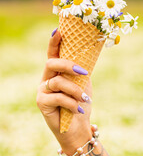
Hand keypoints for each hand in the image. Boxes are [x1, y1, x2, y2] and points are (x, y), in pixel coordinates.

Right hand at [36, 29, 92, 154]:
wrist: (78, 125)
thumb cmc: (80, 101)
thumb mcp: (83, 82)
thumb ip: (81, 69)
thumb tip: (87, 54)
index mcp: (57, 71)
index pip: (53, 53)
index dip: (54, 42)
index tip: (59, 31)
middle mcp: (47, 77)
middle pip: (51, 63)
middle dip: (68, 65)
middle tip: (83, 72)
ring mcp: (42, 89)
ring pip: (58, 82)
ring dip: (75, 90)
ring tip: (85, 98)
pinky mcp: (41, 102)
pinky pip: (58, 97)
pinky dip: (72, 103)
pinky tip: (78, 109)